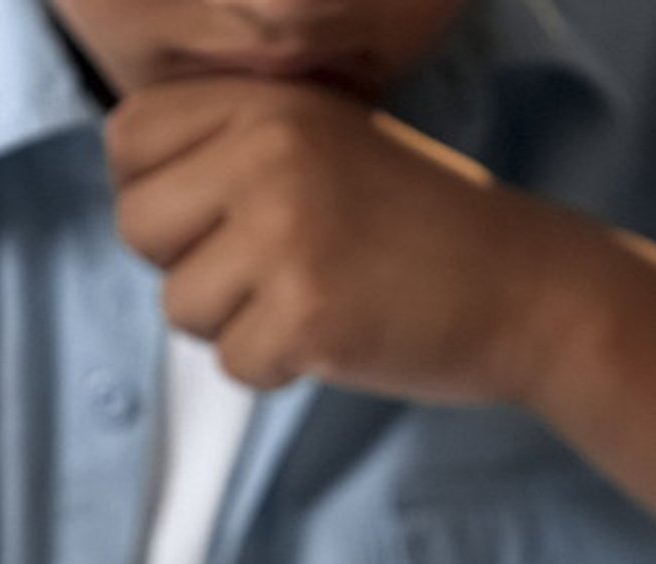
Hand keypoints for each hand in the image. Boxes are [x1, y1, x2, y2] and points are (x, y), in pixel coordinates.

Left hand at [108, 77, 583, 404]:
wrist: (527, 287)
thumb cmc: (420, 226)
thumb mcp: (325, 144)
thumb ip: (232, 151)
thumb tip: (135, 194)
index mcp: (268, 103)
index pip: (127, 139)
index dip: (156, 192)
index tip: (211, 220)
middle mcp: (267, 155)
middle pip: (136, 226)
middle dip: (187, 265)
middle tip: (266, 272)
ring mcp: (285, 234)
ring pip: (179, 305)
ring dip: (233, 323)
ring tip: (310, 300)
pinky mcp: (306, 315)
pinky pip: (232, 364)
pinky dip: (276, 368)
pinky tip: (335, 337)